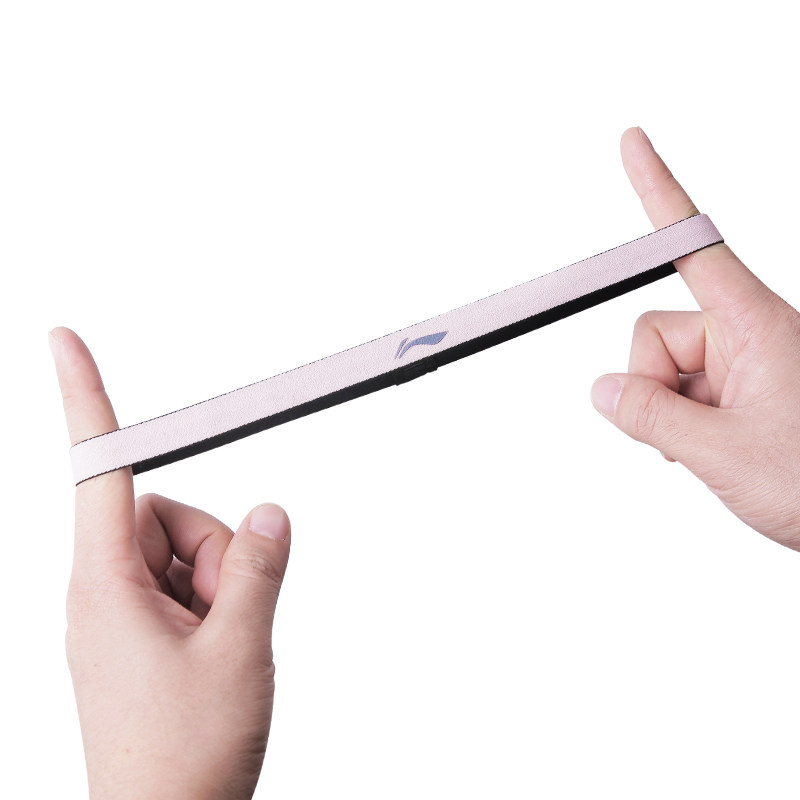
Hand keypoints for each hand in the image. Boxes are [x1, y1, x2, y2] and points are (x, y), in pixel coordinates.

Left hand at [50, 327, 290, 799]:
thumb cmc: (182, 758)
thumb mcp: (238, 654)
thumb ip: (259, 570)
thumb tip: (272, 509)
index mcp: (105, 585)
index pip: (97, 470)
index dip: (86, 399)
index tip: (61, 338)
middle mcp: (102, 589)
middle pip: (166, 510)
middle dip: (214, 548)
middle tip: (228, 614)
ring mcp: (120, 612)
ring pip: (185, 546)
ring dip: (220, 581)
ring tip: (222, 645)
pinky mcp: (139, 630)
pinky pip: (185, 581)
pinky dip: (214, 600)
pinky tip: (215, 651)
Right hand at [591, 127, 799, 549]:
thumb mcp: (722, 453)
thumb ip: (649, 418)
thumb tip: (602, 390)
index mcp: (757, 325)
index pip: (694, 245)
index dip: (659, 190)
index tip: (633, 142)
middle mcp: (749, 333)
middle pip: (657, 331)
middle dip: (655, 385)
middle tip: (686, 434)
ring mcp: (745, 362)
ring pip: (665, 367)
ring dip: (670, 410)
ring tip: (712, 447)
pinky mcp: (741, 388)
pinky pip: (681, 389)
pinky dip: (680, 420)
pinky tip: (711, 446)